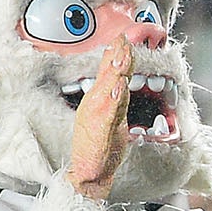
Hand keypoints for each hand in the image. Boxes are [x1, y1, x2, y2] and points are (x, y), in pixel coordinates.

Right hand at [66, 40, 133, 199]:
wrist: (88, 173)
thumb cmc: (100, 148)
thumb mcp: (111, 116)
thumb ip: (116, 97)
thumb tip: (122, 79)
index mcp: (98, 101)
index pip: (108, 72)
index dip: (115, 54)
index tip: (122, 37)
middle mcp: (95, 105)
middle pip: (108, 76)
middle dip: (116, 56)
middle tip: (122, 38)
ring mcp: (96, 117)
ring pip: (108, 89)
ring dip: (114, 72)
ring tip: (121, 55)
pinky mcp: (100, 130)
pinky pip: (108, 112)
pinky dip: (112, 99)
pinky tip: (117, 88)